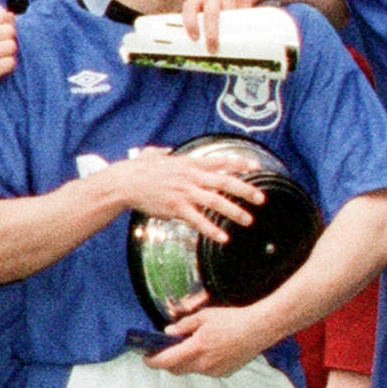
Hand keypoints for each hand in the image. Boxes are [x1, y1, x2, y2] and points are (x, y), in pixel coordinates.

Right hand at [109, 143, 268, 237]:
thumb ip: (164, 152)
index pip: (220, 162)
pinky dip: (211, 229)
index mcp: (189, 163)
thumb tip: (165, 149)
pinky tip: (222, 237)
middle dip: (246, 191)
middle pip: (225, 182)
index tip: (256, 167)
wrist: (125, 182)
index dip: (240, 163)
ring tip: (247, 220)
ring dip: (234, 212)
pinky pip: (198, 220)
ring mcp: (184, 192)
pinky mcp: (176, 207)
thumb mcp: (154, 155)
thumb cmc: (139, 169)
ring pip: (215, 202)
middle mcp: (191, 177)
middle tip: (261, 199)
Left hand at [149, 302, 280, 377]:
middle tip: (164, 350)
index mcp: (196, 348)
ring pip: (190, 370)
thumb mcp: (204, 316)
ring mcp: (215, 370)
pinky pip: (205, 371)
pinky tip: (207, 350)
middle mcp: (204, 364)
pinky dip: (199, 363)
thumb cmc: (233, 320)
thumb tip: (168, 332)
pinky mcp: (224, 373)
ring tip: (189, 347)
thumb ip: (183, 326)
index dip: (152, 361)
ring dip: (184, 362)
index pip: (166, 361)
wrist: (260, 329)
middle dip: (166, 362)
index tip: (146, 357)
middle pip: (175, 369)